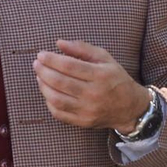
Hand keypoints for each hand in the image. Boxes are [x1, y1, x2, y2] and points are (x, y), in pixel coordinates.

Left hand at [33, 41, 148, 130]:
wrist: (130, 108)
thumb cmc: (116, 79)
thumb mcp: (105, 58)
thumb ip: (82, 48)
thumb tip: (59, 43)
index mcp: (101, 75)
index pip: (69, 66)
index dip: (51, 59)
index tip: (41, 54)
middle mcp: (94, 94)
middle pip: (60, 82)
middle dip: (43, 71)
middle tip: (36, 64)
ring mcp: (88, 110)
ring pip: (57, 99)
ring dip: (43, 87)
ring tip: (39, 77)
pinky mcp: (83, 122)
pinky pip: (59, 113)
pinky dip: (49, 102)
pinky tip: (48, 92)